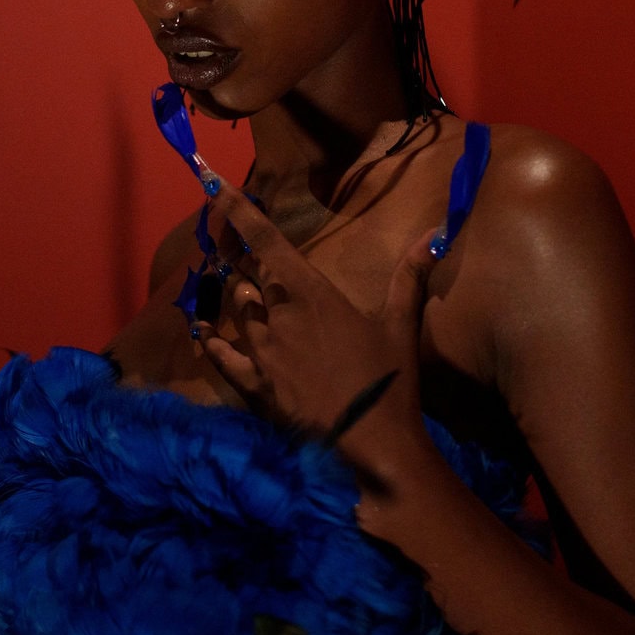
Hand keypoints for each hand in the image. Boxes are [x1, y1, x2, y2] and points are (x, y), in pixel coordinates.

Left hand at [192, 186, 440, 474]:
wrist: (372, 450)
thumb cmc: (390, 384)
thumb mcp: (400, 327)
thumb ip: (409, 277)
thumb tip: (433, 234)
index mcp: (312, 295)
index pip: (267, 241)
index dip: (238, 211)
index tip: (214, 184)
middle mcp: (278, 317)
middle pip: (246, 276)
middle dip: (242, 261)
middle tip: (239, 251)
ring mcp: (261, 354)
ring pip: (236, 311)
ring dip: (237, 298)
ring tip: (238, 289)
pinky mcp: (252, 387)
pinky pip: (220, 356)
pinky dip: (210, 340)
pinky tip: (202, 331)